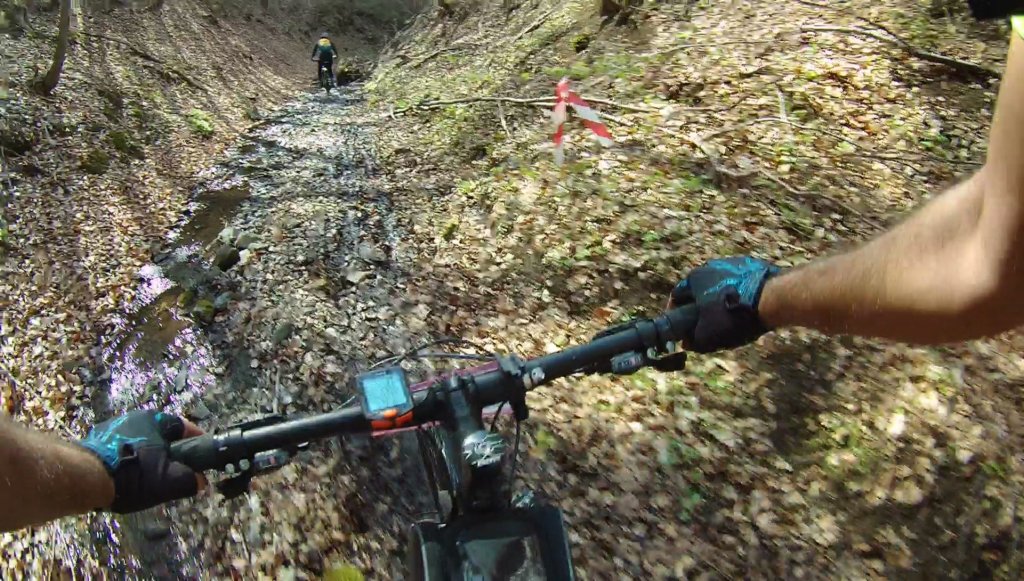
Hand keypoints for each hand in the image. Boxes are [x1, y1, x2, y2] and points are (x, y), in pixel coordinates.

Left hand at [78, 410, 205, 512]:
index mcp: (156, 420)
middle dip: (170, 452)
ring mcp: (112, 429)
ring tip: (150, 479)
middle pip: (161, 435)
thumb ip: (191, 480)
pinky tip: (127, 479)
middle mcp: (134, 418)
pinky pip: (121, 451)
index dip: (196, 442)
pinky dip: (128, 462)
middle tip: (175, 471)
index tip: (201, 456)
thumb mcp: (170, 481)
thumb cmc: (134, 473)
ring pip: (140, 443)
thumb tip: (200, 481)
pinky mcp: (95, 443)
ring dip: (148, 457)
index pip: (185, 427)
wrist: (84, 478)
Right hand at [669, 256, 781, 352]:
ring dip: (720, 299)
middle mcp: (710, 266)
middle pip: (699, 290)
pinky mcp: (753, 265)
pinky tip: (746, 309)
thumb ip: (692, 341)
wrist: (773, 298)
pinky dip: (739, 295)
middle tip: (706, 324)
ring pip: (720, 285)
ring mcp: (733, 263)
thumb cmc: (732, 317)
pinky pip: (739, 283)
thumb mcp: (707, 337)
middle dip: (700, 306)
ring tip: (729, 318)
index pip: (676, 296)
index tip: (682, 327)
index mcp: (694, 279)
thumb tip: (687, 342)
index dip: (676, 314)